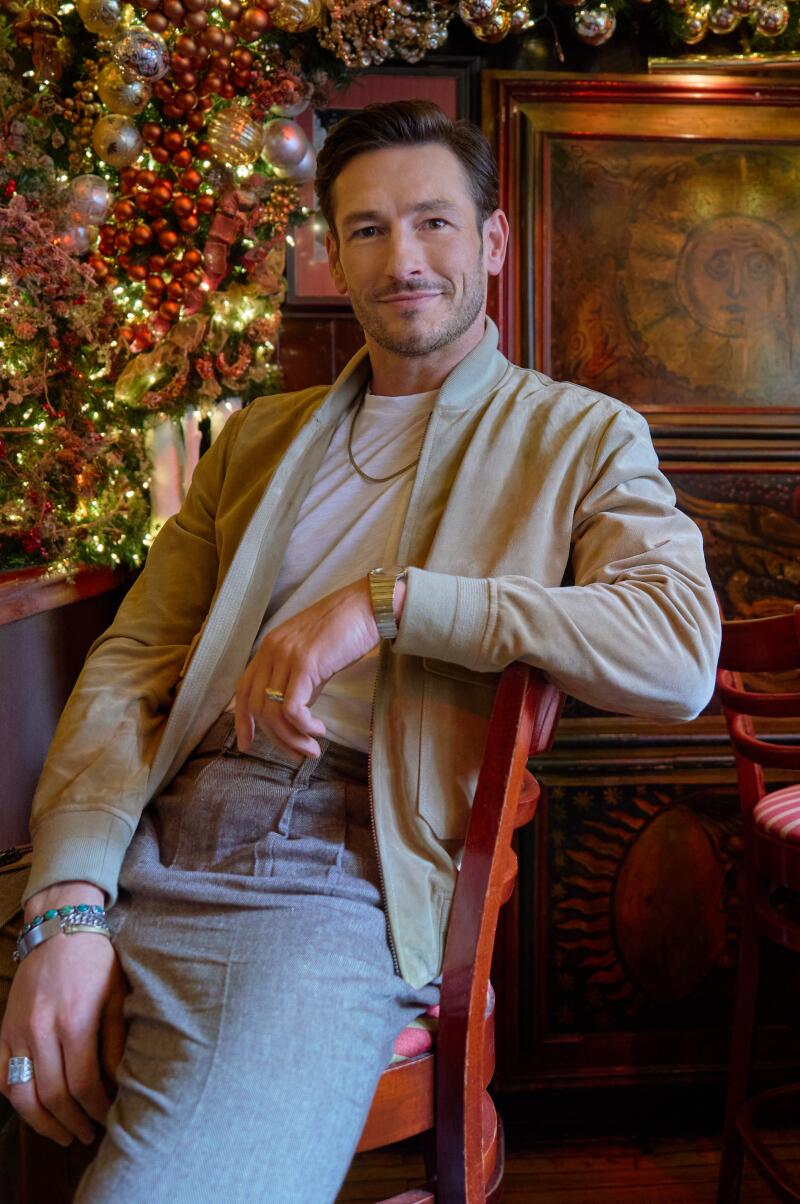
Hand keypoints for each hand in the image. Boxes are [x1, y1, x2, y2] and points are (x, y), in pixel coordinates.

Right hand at [0, 882, 126, 1145]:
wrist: (59, 929)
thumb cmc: (96, 960)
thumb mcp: (117, 995)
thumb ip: (115, 1040)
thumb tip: (116, 1081)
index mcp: (74, 1021)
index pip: (82, 1083)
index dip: (95, 1107)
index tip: (108, 1116)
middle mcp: (41, 1031)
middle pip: (52, 1096)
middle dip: (72, 1123)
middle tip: (88, 1135)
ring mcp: (17, 1032)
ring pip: (22, 1095)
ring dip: (41, 1123)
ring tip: (62, 1135)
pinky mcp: (3, 1030)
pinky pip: (1, 1077)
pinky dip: (15, 1099)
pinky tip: (33, 1109)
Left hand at [234, 575, 404, 757]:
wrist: (368, 607)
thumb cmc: (346, 631)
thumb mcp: (314, 659)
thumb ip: (299, 683)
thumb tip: (295, 716)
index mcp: (269, 648)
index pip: (243, 690)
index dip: (242, 720)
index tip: (245, 744)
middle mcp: (271, 651)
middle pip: (256, 707)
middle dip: (275, 738)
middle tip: (298, 754)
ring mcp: (286, 656)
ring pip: (273, 712)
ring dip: (292, 739)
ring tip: (312, 750)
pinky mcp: (305, 664)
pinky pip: (292, 708)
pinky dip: (303, 727)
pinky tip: (319, 731)